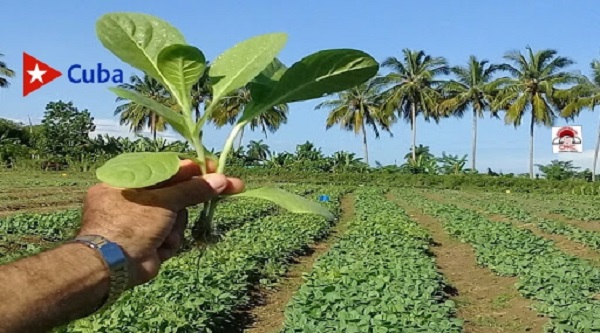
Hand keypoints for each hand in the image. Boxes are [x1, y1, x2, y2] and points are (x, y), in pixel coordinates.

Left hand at [77, 159, 243, 286]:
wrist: (112, 266)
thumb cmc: (131, 223)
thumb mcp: (165, 200)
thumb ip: (193, 189)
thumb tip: (221, 179)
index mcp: (130, 180)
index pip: (168, 169)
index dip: (195, 169)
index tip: (218, 169)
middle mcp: (134, 199)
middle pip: (176, 193)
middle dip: (195, 198)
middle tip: (230, 188)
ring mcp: (142, 222)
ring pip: (178, 217)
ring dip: (176, 227)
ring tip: (165, 235)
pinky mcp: (149, 242)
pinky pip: (172, 236)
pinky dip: (169, 242)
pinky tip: (159, 248)